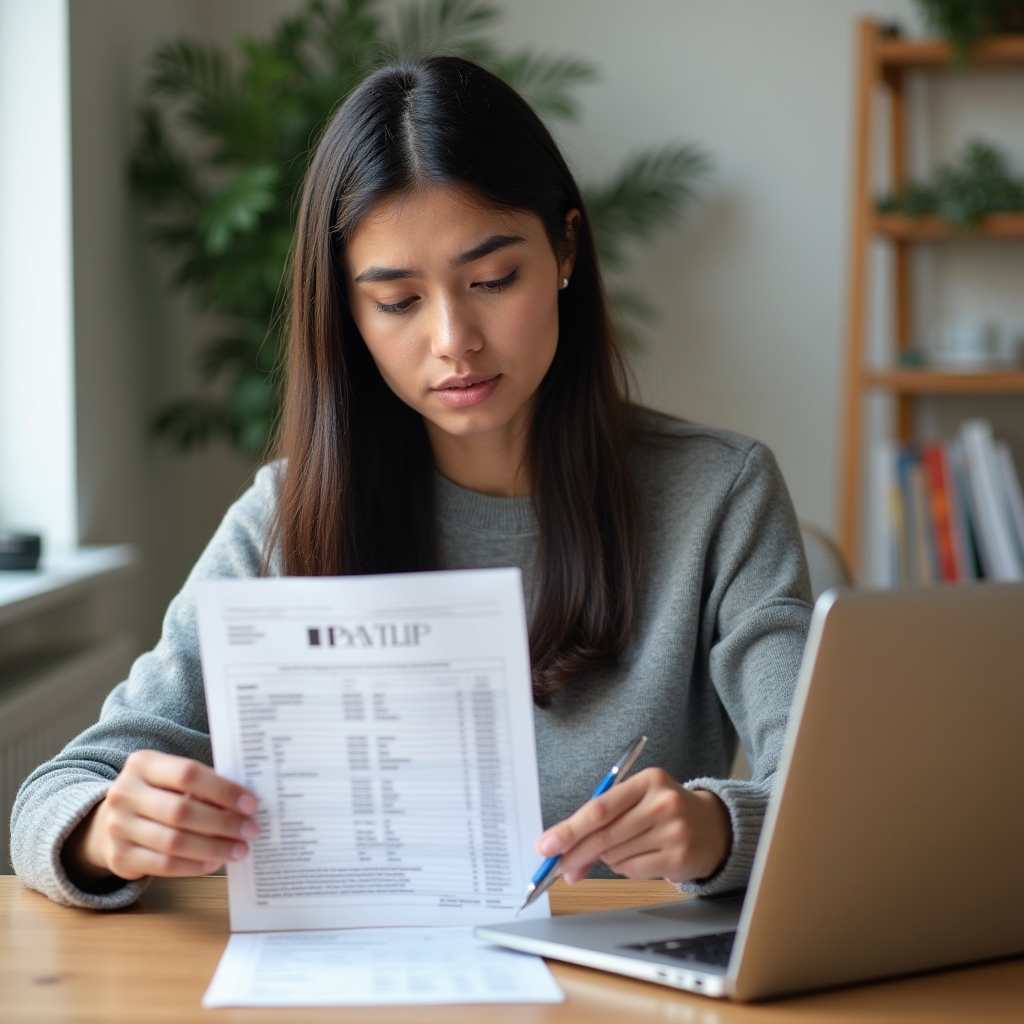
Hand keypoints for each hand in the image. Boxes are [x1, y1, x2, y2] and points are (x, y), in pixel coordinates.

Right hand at [62, 751, 258, 883]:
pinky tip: (213, 862)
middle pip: (181, 811)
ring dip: (213, 847)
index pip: (188, 774)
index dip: (222, 790)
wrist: (110, 821)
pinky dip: (193, 866)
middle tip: (250, 830)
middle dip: (222, 822)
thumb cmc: (158, 795)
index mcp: (143, 764)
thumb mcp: (171, 779)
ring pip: (173, 841)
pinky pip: (162, 865)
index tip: (251, 804)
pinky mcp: (119, 856)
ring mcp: (118, 826)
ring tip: (239, 850)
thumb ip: (201, 785)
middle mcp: (125, 793)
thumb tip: (245, 804)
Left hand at [535, 768, 731, 883]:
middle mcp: (662, 803)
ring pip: (617, 856)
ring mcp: (674, 831)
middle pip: (605, 835)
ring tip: (622, 848)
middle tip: (559, 868)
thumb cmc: (663, 810)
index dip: (569, 829)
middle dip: (576, 854)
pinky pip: (634, 871)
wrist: (713, 826)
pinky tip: (637, 857)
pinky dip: (624, 868)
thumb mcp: (637, 799)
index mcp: (647, 780)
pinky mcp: (680, 857)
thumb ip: (603, 819)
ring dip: (606, 859)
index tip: (547, 844)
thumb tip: (563, 850)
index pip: (599, 808)